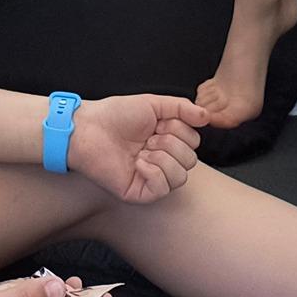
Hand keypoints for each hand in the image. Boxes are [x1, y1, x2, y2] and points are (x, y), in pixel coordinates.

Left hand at [68, 93, 204, 203]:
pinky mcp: (139, 192)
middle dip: (171, 143)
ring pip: (180, 177)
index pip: (194, 142)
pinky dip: (153, 172)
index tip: (157, 124)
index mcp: (166, 141)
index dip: (179, 130)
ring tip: (143, 150)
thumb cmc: (116, 115)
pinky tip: (138, 162)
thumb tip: (207, 116)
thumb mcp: (153, 104)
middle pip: (191, 160)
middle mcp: (162, 161)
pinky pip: (162, 188)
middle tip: (148, 137)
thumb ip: (182, 108)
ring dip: (163, 157)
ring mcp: (151, 178)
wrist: (89, 129)